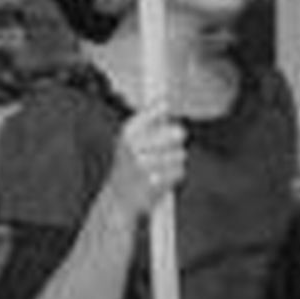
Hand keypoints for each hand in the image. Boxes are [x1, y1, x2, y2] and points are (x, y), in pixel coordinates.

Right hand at [104, 105, 185, 221]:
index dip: (166, 109)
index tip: (169, 105)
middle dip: (176, 140)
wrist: (118, 199)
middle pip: (178, 132)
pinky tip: (161, 178)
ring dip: (175, 161)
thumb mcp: (131, 139)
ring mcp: (143, 165)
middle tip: (166, 147)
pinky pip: (180, 171)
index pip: (159, 110)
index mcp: (128, 133)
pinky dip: (174, 176)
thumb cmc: (129, 164)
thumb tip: (164, 100)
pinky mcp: (154, 183)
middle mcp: (133, 147)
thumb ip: (148, 118)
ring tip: (160, 166)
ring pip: (181, 154)